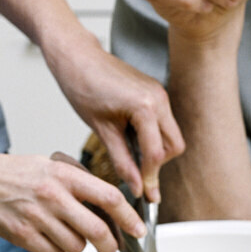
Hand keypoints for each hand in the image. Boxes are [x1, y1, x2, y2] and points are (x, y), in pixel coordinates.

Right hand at [0, 148, 146, 251]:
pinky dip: (56, 251)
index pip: (109, 198)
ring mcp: (37, 217)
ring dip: (77, 246)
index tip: (138, 230)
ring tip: (64, 233)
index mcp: (64, 174)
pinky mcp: (22, 235)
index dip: (129, 217)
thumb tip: (107, 200)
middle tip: (112, 249)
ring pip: (76, 246)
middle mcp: (53, 195)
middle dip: (111, 246)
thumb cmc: (11, 171)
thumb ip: (77, 179)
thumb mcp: (48, 164)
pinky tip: (46, 238)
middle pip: (98, 230)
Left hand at [45, 36, 184, 202]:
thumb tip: (137, 186)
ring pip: (170, 134)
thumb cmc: (82, 86)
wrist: (77, 56)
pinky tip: (129, 138)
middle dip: (158, 164)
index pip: (156, 154)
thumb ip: (122, 160)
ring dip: (155, 150)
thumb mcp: (101, 129)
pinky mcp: (154, 92)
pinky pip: (162, 122)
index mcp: (146, 107)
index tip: (143, 195)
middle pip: (174, 146)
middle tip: (136, 175)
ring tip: (129, 155)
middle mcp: (159, 99)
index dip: (150, 178)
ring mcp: (159, 93)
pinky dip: (151, 136)